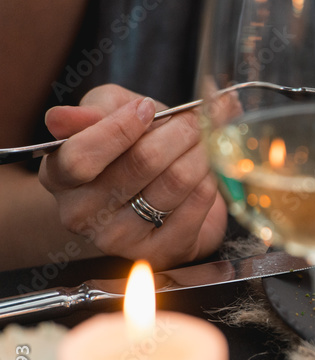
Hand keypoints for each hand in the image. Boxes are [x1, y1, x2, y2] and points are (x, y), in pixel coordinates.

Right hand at [39, 84, 227, 268]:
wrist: (157, 200)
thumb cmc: (130, 150)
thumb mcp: (110, 117)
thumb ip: (95, 110)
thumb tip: (61, 117)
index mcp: (59, 176)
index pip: (82, 157)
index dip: (121, 128)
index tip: (147, 108)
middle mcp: (81, 213)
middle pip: (143, 162)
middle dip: (179, 130)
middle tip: (194, 119)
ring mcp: (119, 238)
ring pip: (177, 180)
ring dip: (201, 152)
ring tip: (204, 141)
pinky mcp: (159, 252)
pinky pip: (199, 202)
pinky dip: (211, 177)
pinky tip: (206, 171)